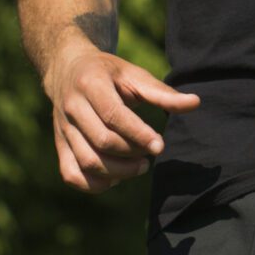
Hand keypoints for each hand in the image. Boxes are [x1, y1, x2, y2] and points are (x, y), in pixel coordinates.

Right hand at [46, 49, 197, 194]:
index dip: (138, 134)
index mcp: (91, 84)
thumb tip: (195, 103)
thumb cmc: (109, 74)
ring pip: (87, 161)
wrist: (68, 70)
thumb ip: (162, 92)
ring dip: (117, 172)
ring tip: (139, 167)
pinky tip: (115, 178)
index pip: (113, 115)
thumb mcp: (134, 75)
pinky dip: (94, 184)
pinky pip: (71, 174)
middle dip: (131, 153)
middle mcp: (72, 107)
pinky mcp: (59, 146)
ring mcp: (62, 129)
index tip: (160, 146)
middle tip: (151, 154)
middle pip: (101, 141)